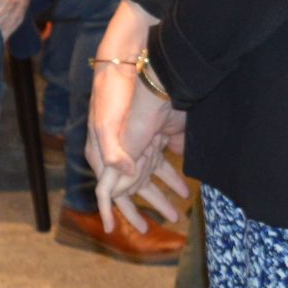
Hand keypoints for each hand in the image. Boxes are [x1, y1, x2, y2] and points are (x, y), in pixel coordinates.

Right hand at [87, 1, 188, 233]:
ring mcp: (136, 138)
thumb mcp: (111, 121)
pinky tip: (185, 184)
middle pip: (130, 185)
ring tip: (179, 209)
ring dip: (162, 191)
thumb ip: (115, 151)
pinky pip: (162, 159)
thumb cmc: (114, 89)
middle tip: (155, 226)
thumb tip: (122, 176)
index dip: (111, 209)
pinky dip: (171, 173)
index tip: (115, 230)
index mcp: (102, 147)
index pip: (105, 186)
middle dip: (144, 205)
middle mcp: (118, 146)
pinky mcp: (154, 130)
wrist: (132, 57)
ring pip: (149, 174)